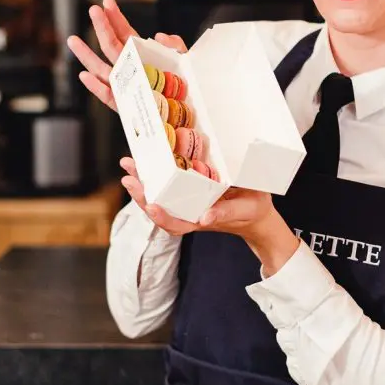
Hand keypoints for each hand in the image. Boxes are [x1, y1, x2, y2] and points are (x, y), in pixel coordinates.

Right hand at [67, 0, 187, 111]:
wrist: (187, 114)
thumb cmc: (184, 87)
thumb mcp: (184, 62)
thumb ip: (175, 46)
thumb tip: (159, 35)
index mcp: (141, 56)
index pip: (125, 34)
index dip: (116, 19)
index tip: (107, 3)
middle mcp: (129, 69)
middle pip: (111, 47)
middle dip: (102, 28)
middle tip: (93, 9)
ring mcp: (125, 86)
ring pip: (102, 70)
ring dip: (87, 55)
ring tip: (73, 40)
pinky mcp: (125, 106)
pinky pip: (109, 97)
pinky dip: (97, 88)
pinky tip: (85, 76)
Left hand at [118, 157, 300, 274]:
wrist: (255, 210)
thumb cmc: (252, 210)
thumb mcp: (244, 210)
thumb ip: (226, 213)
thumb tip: (205, 217)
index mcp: (201, 220)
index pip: (176, 224)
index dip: (162, 217)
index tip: (151, 207)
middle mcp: (188, 212)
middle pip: (159, 209)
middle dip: (141, 195)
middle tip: (128, 178)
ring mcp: (186, 201)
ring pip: (159, 196)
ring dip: (142, 182)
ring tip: (129, 163)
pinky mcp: (188, 189)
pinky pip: (166, 183)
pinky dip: (154, 173)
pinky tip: (145, 159)